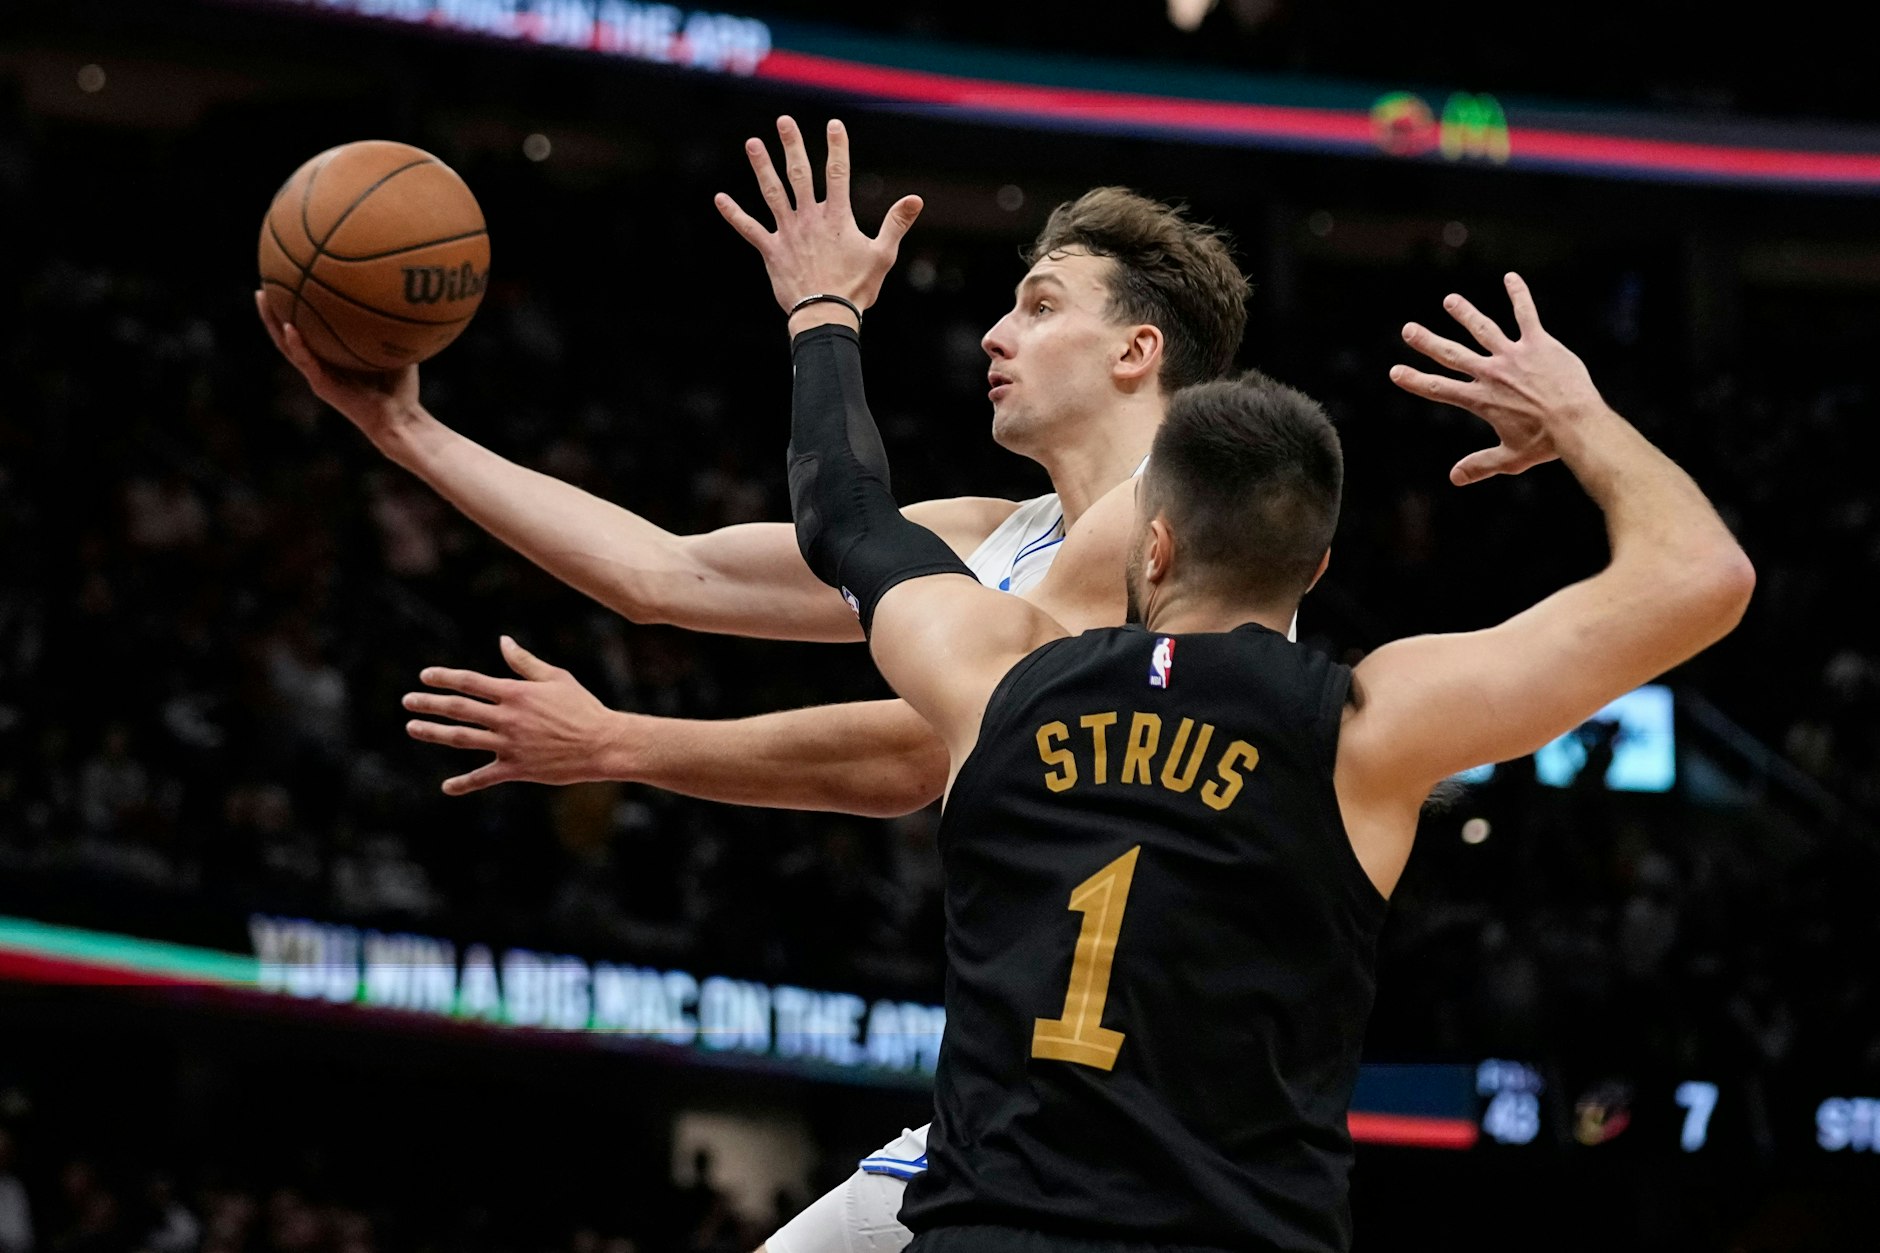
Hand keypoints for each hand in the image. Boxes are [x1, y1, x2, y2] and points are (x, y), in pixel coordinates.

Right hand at [255, 290, 421, 444]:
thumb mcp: (396, 348)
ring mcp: (319, 375)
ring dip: (272, 322)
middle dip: (274, 308)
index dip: (296, 306)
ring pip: (287, 345)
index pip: (309, 327)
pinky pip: (305, 362)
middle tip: (264, 282)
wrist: (400, 419)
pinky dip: (296, 345)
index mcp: (333, 356)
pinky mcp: (322, 386)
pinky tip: (289, 328)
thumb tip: (399, 293)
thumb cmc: (402, 388)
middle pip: (289, 332)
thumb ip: (391, 325)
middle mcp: (322, 364)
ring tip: (262, 298)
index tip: (288, 279)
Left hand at [402, 636, 636, 795]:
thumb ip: (525, 662)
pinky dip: (464, 784)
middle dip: (430, 703)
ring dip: (434, 733)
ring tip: (413, 728)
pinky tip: (447, 787)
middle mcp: (508, 718)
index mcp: (516, 693)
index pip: (471, 682)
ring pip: (463, 738)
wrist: (603, 744)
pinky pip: (484, 777)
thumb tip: (502, 641)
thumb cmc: (582, 707)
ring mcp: (510, 745)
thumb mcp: (556, 678)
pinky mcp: (517, 769)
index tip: (425, 676)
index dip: (445, 678)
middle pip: (459, 709)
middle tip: (407, 701)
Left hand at [714, 116, 922, 323]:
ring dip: (762, 167)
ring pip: (772, 193)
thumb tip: (916, 199)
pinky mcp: (771, 251)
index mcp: (837, 217)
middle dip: (793, 145)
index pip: (838, 173)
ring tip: (753, 143)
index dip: (837, 147)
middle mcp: (810, 219)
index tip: (834, 124)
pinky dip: (734, 214)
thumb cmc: (857, 288)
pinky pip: (749, 229)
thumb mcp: (883, 255)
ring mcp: (788, 233)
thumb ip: (896, 223)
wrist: (826, 315)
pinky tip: (719, 198)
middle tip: (784, 121)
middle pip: (800, 175)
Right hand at [1389, 273, 1600, 485]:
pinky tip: (1510, 277)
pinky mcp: (1539, 343)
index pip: (1440, 389)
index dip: (1415, 380)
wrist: (1577, 423)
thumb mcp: (1509, 459)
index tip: (1395, 371)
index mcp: (1482, 399)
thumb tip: (1454, 478)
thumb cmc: (1545, 444)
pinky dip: (1518, 295)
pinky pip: (1526, 314)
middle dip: (1428, 342)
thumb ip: (1479, 466)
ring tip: (1450, 300)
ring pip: (1483, 329)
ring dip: (1464, 313)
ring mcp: (1514, 355)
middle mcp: (1492, 373)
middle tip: (1408, 329)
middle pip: (1452, 354)